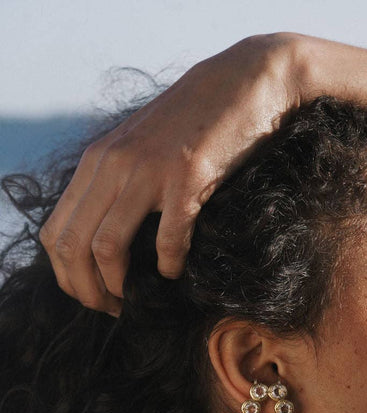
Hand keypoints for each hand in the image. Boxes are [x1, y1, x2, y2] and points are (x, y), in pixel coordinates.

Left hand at [39, 33, 302, 315]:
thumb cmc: (196, 123)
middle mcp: (112, 164)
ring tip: (134, 302)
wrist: (245, 81)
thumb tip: (107, 241)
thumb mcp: (141, 147)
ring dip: (118, 287)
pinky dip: (168, 265)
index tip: (93, 295)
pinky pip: (167, 238)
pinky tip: (174, 271)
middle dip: (86, 291)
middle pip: (72, 246)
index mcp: (96, 160)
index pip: (55, 231)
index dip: (67, 276)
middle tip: (112, 309)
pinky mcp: (187, 176)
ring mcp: (148, 169)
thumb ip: (118, 183)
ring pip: (106, 247)